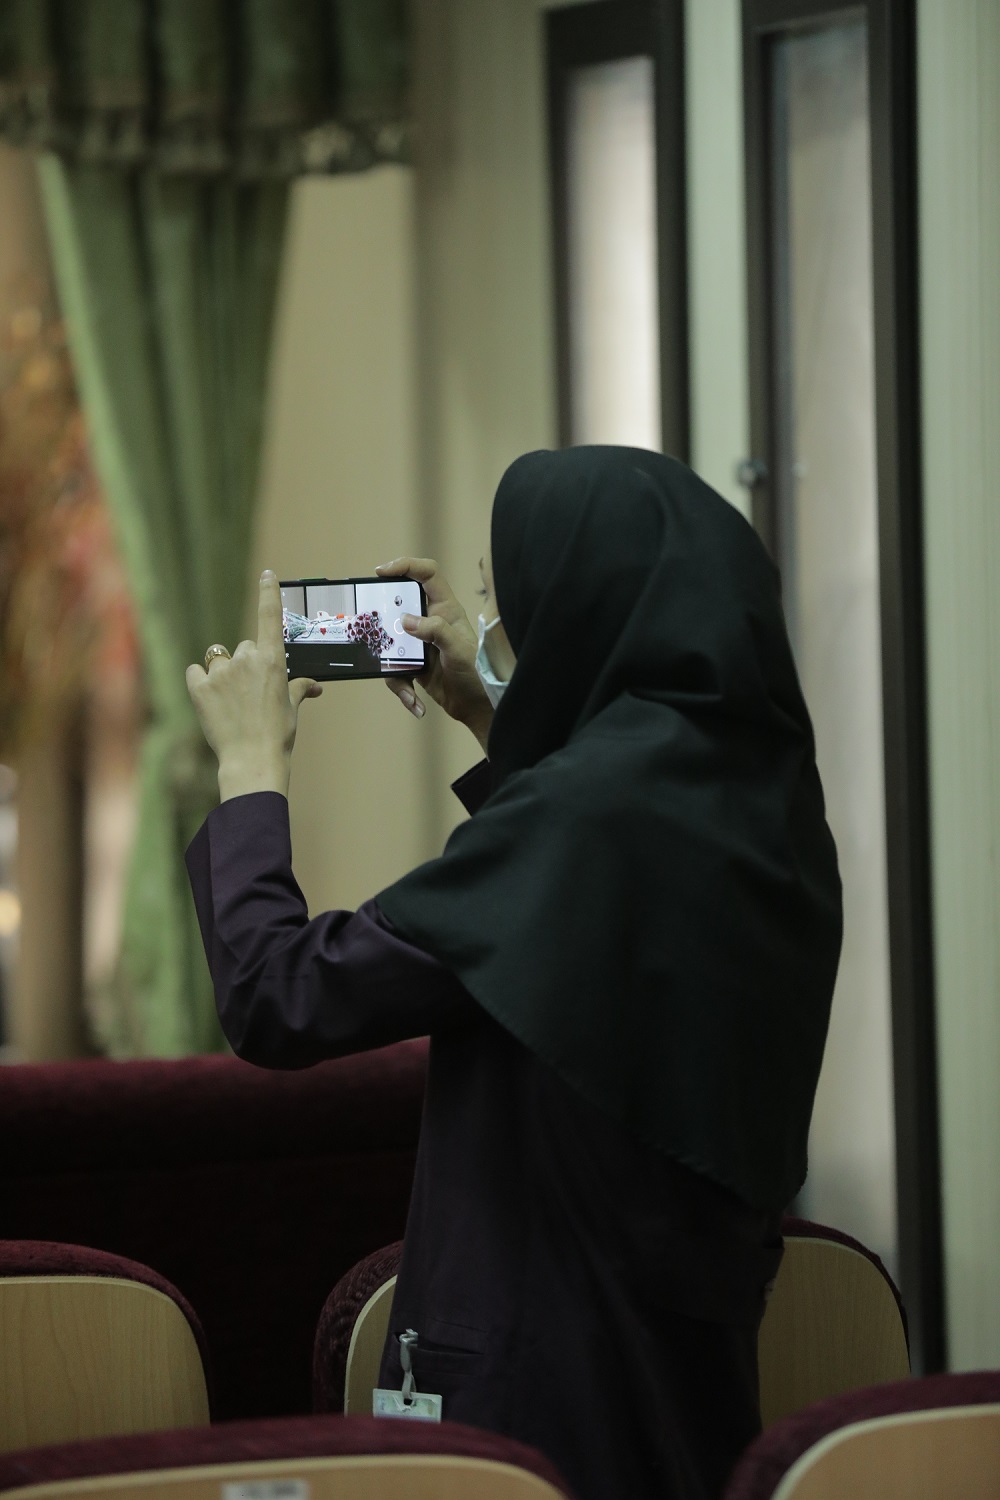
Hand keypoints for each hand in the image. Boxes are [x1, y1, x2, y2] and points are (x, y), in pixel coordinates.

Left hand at [186, 571, 322, 800]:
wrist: (253, 760)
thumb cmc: (278, 735)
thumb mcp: (292, 708)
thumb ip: (298, 688)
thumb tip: (313, 686)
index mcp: (273, 660)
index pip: (269, 616)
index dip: (268, 592)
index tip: (267, 575)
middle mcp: (246, 659)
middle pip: (243, 647)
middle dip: (246, 664)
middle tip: (251, 693)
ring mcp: (221, 672)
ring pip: (219, 659)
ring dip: (224, 672)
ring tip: (230, 700)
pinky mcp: (199, 687)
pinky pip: (196, 673)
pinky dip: (200, 682)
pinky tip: (209, 699)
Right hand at [375, 557, 492, 752]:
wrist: (481, 708)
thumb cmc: (479, 674)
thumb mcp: (459, 650)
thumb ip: (436, 631)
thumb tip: (406, 621)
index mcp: (446, 609)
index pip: (427, 575)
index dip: (405, 565)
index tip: (381, 572)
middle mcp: (432, 622)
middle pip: (399, 607)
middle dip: (384, 619)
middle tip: (373, 629)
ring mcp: (421, 644)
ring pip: (391, 643)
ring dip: (392, 667)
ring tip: (407, 687)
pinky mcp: (415, 665)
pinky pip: (396, 671)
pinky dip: (403, 690)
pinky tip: (416, 705)